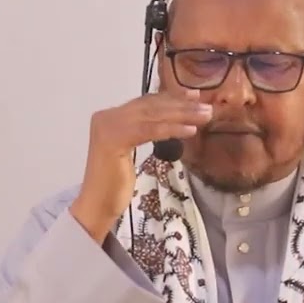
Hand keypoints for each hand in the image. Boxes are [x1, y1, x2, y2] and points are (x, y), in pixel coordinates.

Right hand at [69, 87, 211, 241]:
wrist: (97, 205)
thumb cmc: (116, 183)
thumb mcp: (132, 150)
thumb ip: (145, 130)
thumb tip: (172, 116)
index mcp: (109, 117)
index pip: (145, 103)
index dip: (171, 97)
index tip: (195, 96)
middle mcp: (106, 117)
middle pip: (150, 107)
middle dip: (180, 105)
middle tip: (206, 108)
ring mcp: (107, 127)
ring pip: (152, 116)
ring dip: (181, 115)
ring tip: (203, 117)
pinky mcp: (113, 140)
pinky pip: (149, 131)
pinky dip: (171, 129)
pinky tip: (190, 130)